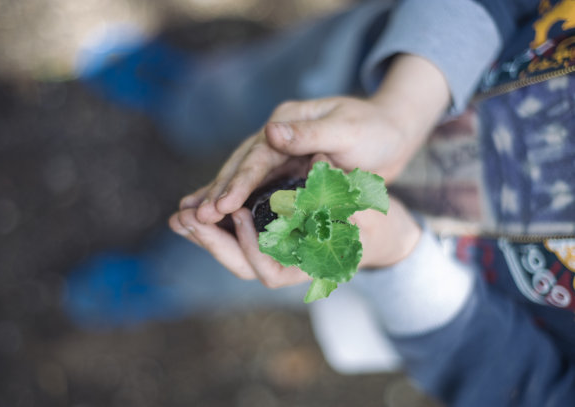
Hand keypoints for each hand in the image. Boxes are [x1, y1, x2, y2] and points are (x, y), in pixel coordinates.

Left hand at [168, 196, 420, 288]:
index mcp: (310, 267)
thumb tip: (319, 165)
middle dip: (213, 243)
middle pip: (242, 266)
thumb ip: (347, 198)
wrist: (377, 233)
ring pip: (233, 252)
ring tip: (179, 214)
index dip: (251, 248)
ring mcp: (275, 253)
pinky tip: (194, 206)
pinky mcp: (268, 237)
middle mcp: (287, 265)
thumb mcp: (368, 213)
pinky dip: (214, 223)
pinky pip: (236, 236)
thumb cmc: (376, 226)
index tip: (240, 214)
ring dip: (205, 234)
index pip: (270, 271)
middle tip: (188, 218)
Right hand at [181, 54, 449, 224]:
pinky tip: (217, 215)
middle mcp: (276, 136)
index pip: (255, 156)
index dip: (237, 183)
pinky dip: (236, 201)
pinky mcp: (285, 169)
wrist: (390, 132)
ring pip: (242, 178)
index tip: (219, 206)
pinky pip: (256, 187)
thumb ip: (310, 133)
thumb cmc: (374, 130)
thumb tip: (270, 131)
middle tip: (193, 219)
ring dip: (219, 198)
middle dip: (218, 194)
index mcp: (286, 121)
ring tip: (189, 219)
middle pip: (240, 167)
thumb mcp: (347, 129)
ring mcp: (278, 152)